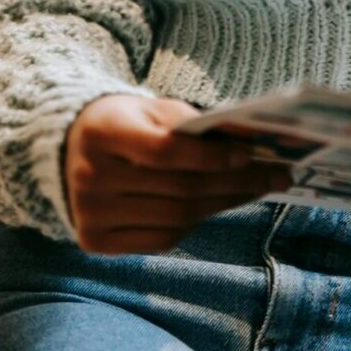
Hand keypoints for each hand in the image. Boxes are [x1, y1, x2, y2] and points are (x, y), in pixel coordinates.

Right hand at [63, 94, 293, 254]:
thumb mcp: (154, 108)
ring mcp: (90, 214)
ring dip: (224, 204)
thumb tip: (248, 145)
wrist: (73, 148)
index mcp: (104, 133)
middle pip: (177, 189)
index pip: (164, 151)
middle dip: (235, 183)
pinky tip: (219, 205)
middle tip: (277, 175)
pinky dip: (195, 224)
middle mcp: (90, 177)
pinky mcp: (94, 242)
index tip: (250, 153)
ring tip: (257, 190)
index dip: (210, 156)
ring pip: (175, 218)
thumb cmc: (129, 122)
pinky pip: (161, 240)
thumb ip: (192, 125)